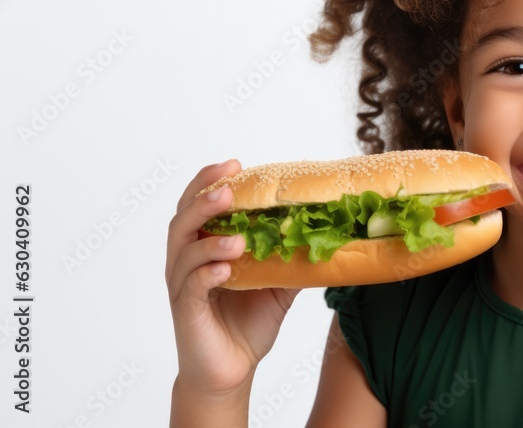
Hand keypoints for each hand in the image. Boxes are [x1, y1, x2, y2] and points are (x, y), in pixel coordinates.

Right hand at [166, 159, 301, 395]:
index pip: (200, 204)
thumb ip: (292, 257)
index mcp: (206, 246)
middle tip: (229, 188)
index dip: (211, 182)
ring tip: (237, 236)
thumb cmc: (249, 323)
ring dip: (210, 239)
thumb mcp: (279, 284)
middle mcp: (187, 260)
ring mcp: (183, 286)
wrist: (232, 370)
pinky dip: (207, 274)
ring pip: (184, 251)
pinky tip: (225, 269)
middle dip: (204, 199)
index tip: (234, 164)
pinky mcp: (185, 311)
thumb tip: (327, 234)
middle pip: (183, 218)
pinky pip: (190, 287)